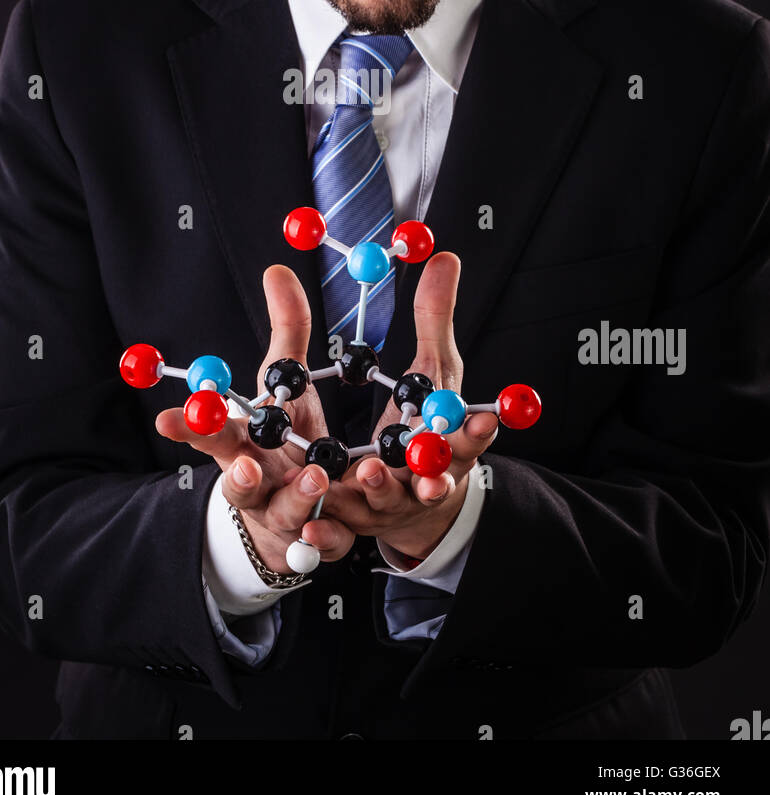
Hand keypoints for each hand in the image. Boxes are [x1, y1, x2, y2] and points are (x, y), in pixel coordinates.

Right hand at [155, 264, 355, 573]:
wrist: (312, 512)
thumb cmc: (290, 442)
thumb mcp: (289, 387)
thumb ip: (288, 333)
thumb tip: (277, 269)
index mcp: (245, 446)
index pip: (211, 434)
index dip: (189, 427)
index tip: (167, 418)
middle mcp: (260, 486)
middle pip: (238, 484)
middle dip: (237, 474)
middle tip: (245, 462)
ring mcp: (288, 518)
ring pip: (286, 514)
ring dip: (295, 498)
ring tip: (315, 476)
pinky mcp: (321, 543)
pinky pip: (325, 546)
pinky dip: (328, 541)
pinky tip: (334, 534)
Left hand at [318, 252, 498, 559]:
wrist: (401, 499)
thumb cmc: (419, 426)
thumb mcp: (429, 372)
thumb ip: (433, 319)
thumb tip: (445, 257)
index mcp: (443, 442)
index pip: (468, 439)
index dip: (477, 433)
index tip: (486, 420)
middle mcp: (419, 479)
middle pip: (431, 480)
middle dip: (431, 472)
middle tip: (417, 448)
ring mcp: (384, 508)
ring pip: (382, 505)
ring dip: (378, 491)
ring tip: (368, 474)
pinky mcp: (348, 528)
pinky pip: (336, 537)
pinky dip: (325, 534)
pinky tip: (308, 526)